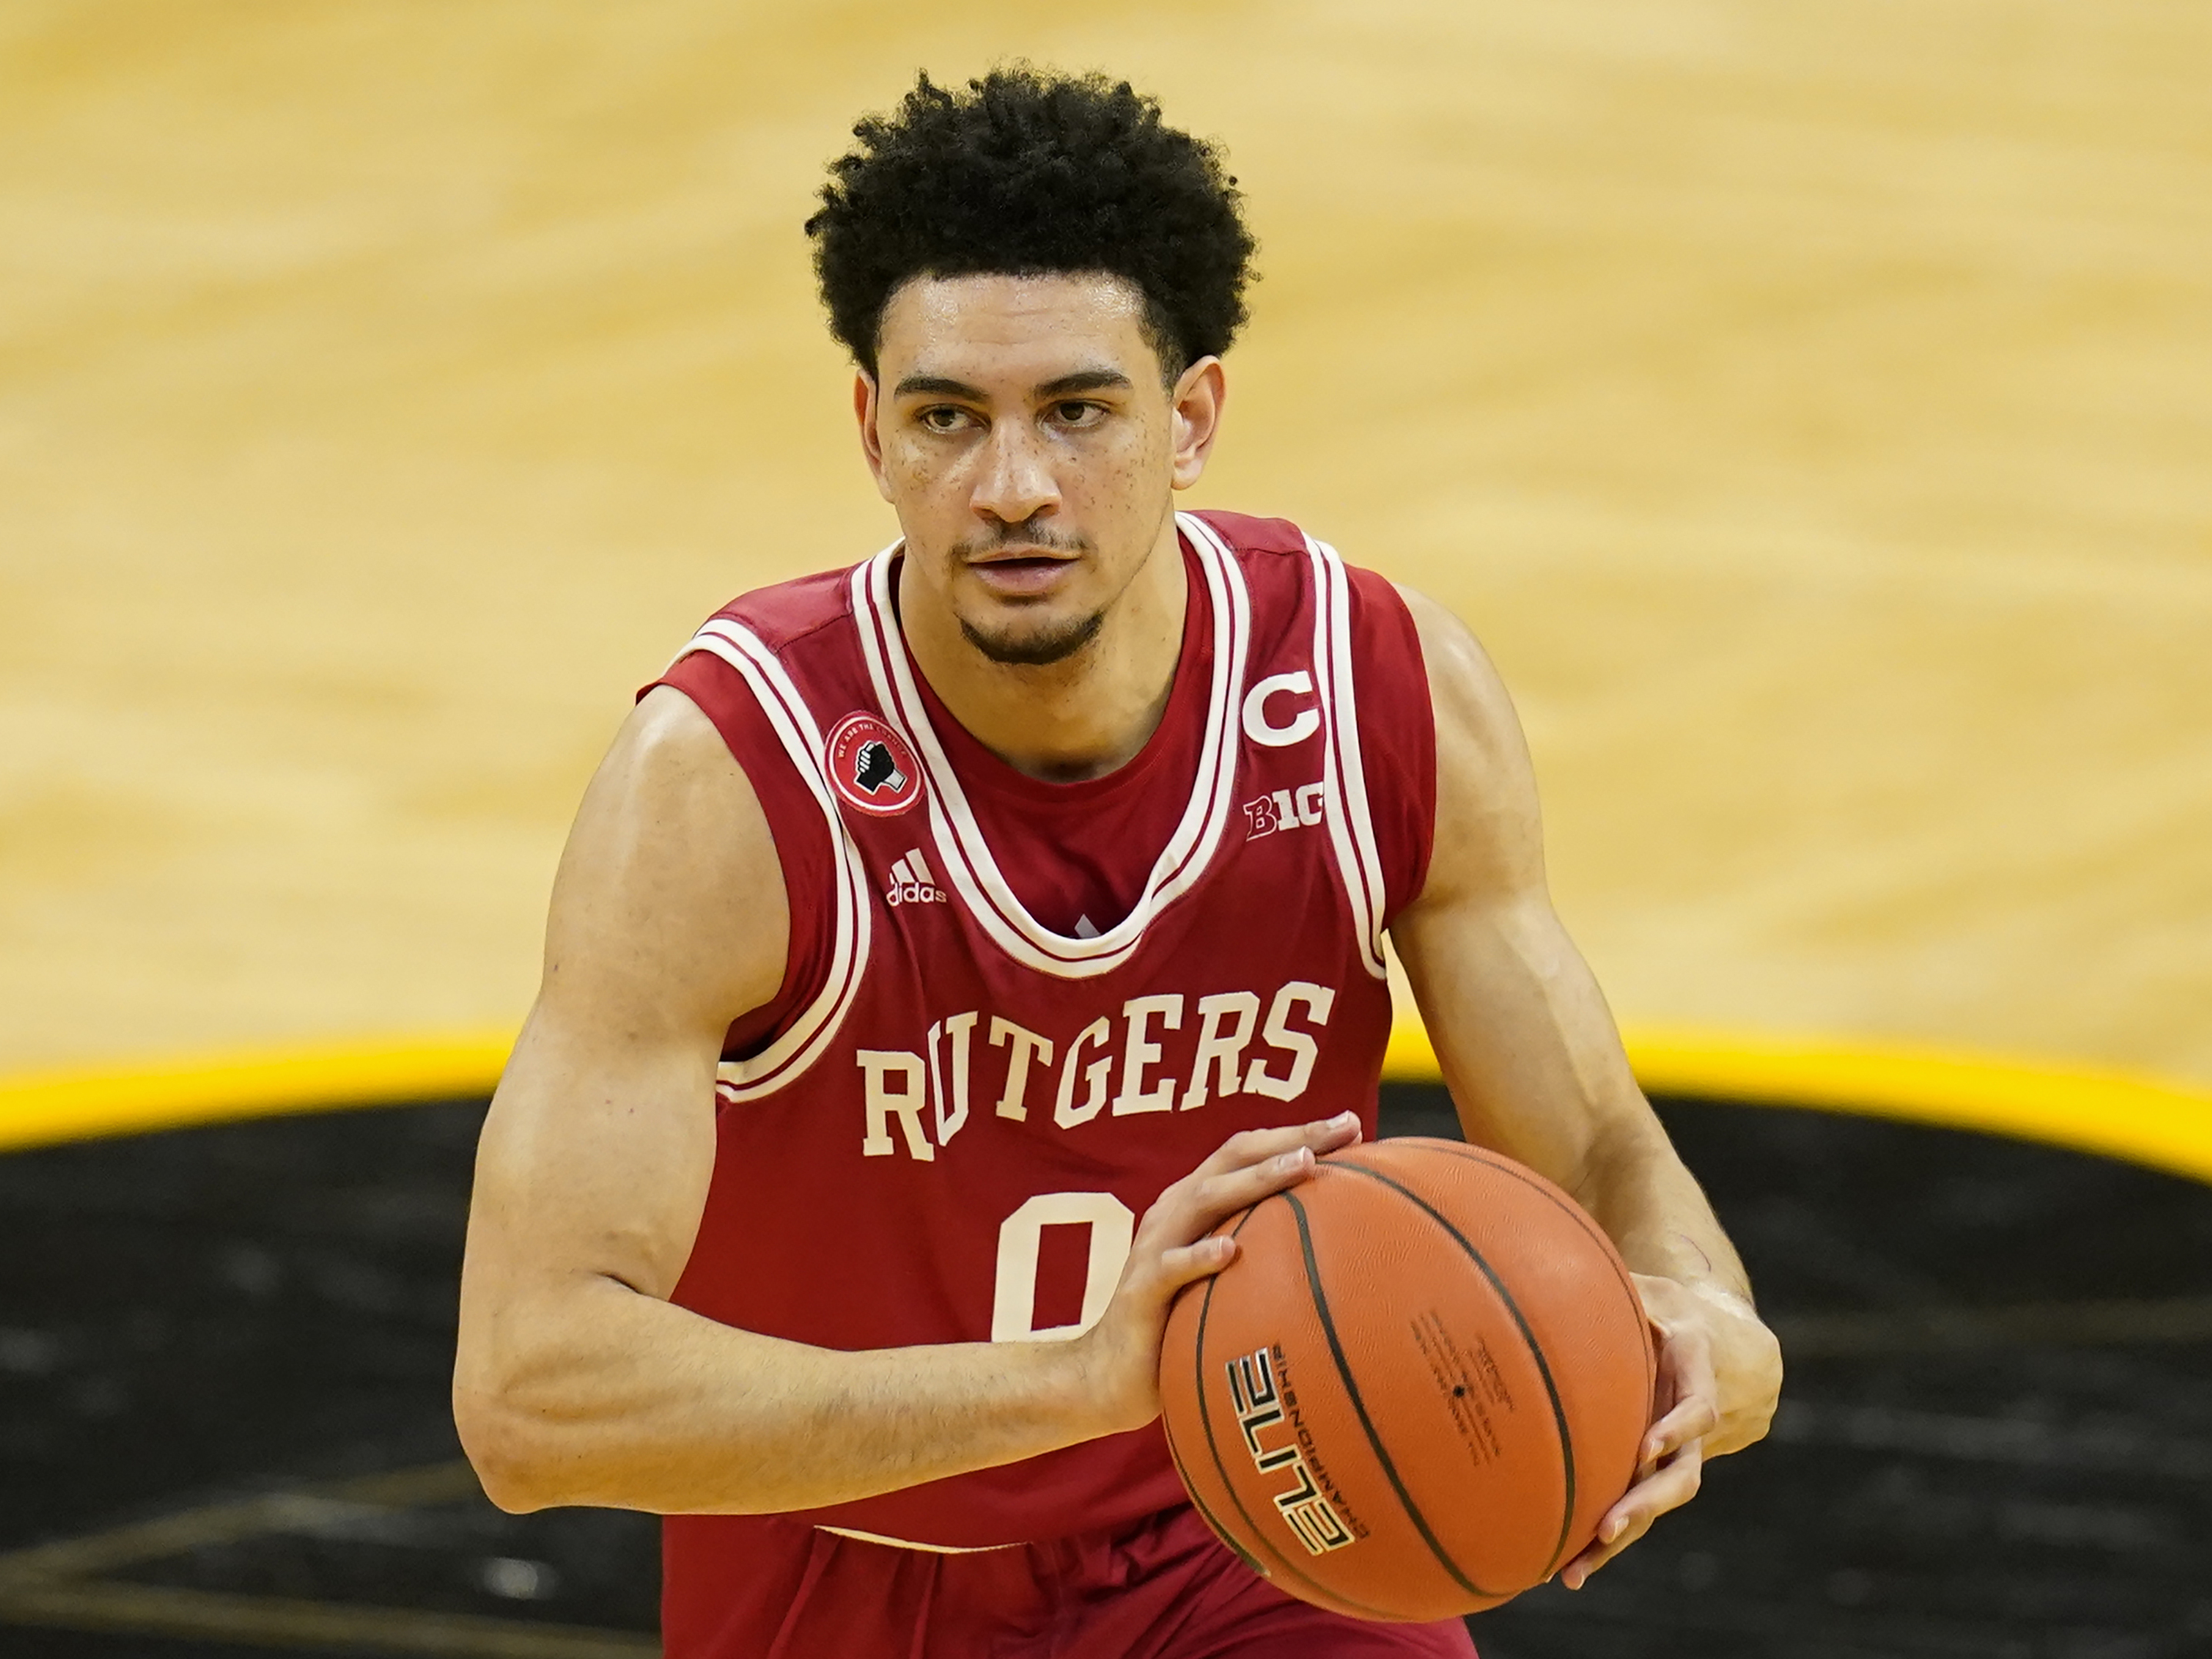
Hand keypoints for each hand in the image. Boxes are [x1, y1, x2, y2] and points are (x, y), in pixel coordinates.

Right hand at [1072, 1113, 1363, 1436]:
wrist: (1109, 1374)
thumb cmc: (1180, 1323)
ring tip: (1303, 1167)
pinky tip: (1230, 1252)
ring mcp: (1155, 1247)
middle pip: (1232, 1159)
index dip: (1298, 1133)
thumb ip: (1262, 1251)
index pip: (1248, 1152)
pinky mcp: (1141, 1291)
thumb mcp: (1224, 1277)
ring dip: (1256, 1180)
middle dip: (1290, 1139)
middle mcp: (1175, 1211)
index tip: (1353, 1126)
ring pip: (1205, 1199)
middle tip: (1343, 1129)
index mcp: (1195, 1202)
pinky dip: (1199, 1256)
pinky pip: (1171, 1269)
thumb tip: (1339, 1246)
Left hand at [1557, 1273, 1781, 1589]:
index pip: (1699, 1405)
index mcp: (1699, 1370)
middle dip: (1647, 1502)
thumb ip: (1627, 1287)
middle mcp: (1700, 1422)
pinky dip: (1610, 1538)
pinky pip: (1644, 1506)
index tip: (1648, 1446)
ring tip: (1574, 1572)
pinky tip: (1568, 1565)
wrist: (1734, 1345)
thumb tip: (1568, 1272)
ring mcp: (1687, 1453)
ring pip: (1659, 1503)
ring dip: (1621, 1538)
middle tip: (1611, 1526)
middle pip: (1683, 1474)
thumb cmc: (1678, 1306)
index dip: (1678, 1426)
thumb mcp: (1657, 1287)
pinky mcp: (1668, 1470)